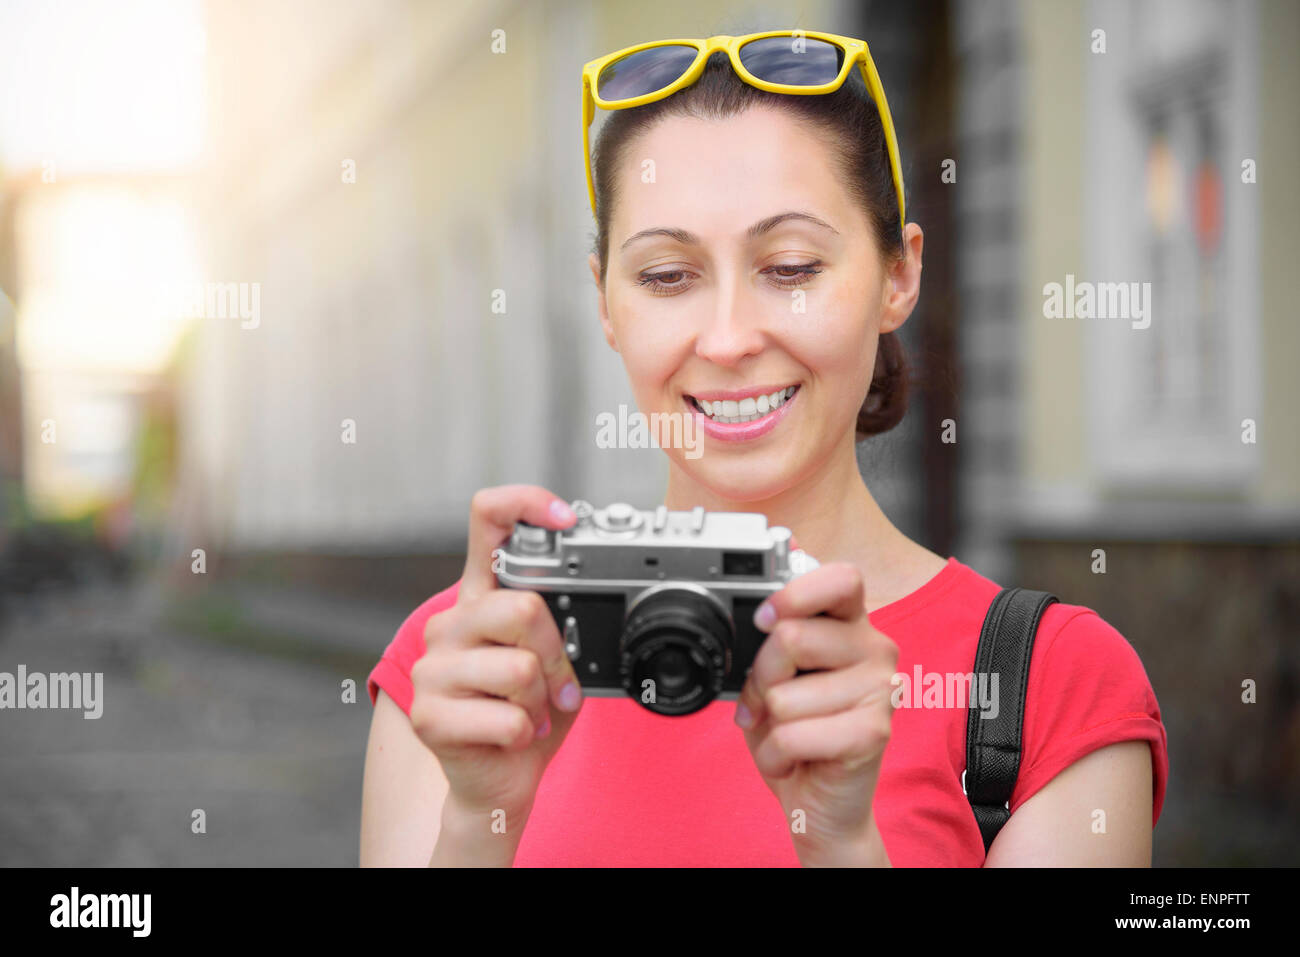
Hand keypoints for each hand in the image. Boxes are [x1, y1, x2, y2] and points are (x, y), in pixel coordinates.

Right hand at [409, 485, 583, 843]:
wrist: (498, 780)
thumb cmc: (528, 714)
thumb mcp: (550, 659)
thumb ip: (555, 623)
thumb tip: (581, 609)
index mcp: (479, 597)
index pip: (488, 518)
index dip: (527, 503)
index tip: (566, 518)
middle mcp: (449, 623)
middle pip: (522, 608)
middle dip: (555, 654)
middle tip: (556, 684)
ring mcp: (432, 668)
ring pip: (520, 670)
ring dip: (542, 702)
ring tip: (530, 712)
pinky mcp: (429, 715)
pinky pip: (510, 718)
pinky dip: (527, 734)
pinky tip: (512, 736)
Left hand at [734, 561, 897, 865]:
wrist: (819, 802)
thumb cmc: (796, 733)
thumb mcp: (772, 680)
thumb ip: (768, 645)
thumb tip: (759, 621)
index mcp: (851, 625)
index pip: (842, 578)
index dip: (797, 594)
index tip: (765, 619)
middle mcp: (875, 649)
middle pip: (791, 638)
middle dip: (762, 678)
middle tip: (772, 703)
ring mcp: (880, 689)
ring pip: (784, 694)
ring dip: (768, 725)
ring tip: (788, 735)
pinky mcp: (874, 732)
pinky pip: (792, 734)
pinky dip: (776, 754)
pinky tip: (795, 759)